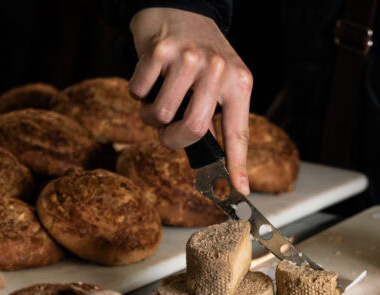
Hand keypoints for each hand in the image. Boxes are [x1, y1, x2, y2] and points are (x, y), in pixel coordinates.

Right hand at [128, 7, 252, 193]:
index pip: (238, 133)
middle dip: (173, 139)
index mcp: (239, 83)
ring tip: (160, 98)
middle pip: (193, 129)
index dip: (239, 165)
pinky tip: (150, 76)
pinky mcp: (160, 50)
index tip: (241, 191)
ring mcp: (189, 59)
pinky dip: (138, 92)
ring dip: (152, 116)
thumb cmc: (201, 54)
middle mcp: (218, 70)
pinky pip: (139, 92)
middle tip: (167, 132)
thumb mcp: (222, 81)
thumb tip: (211, 159)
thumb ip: (217, 115)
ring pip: (161, 114)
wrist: (179, 7)